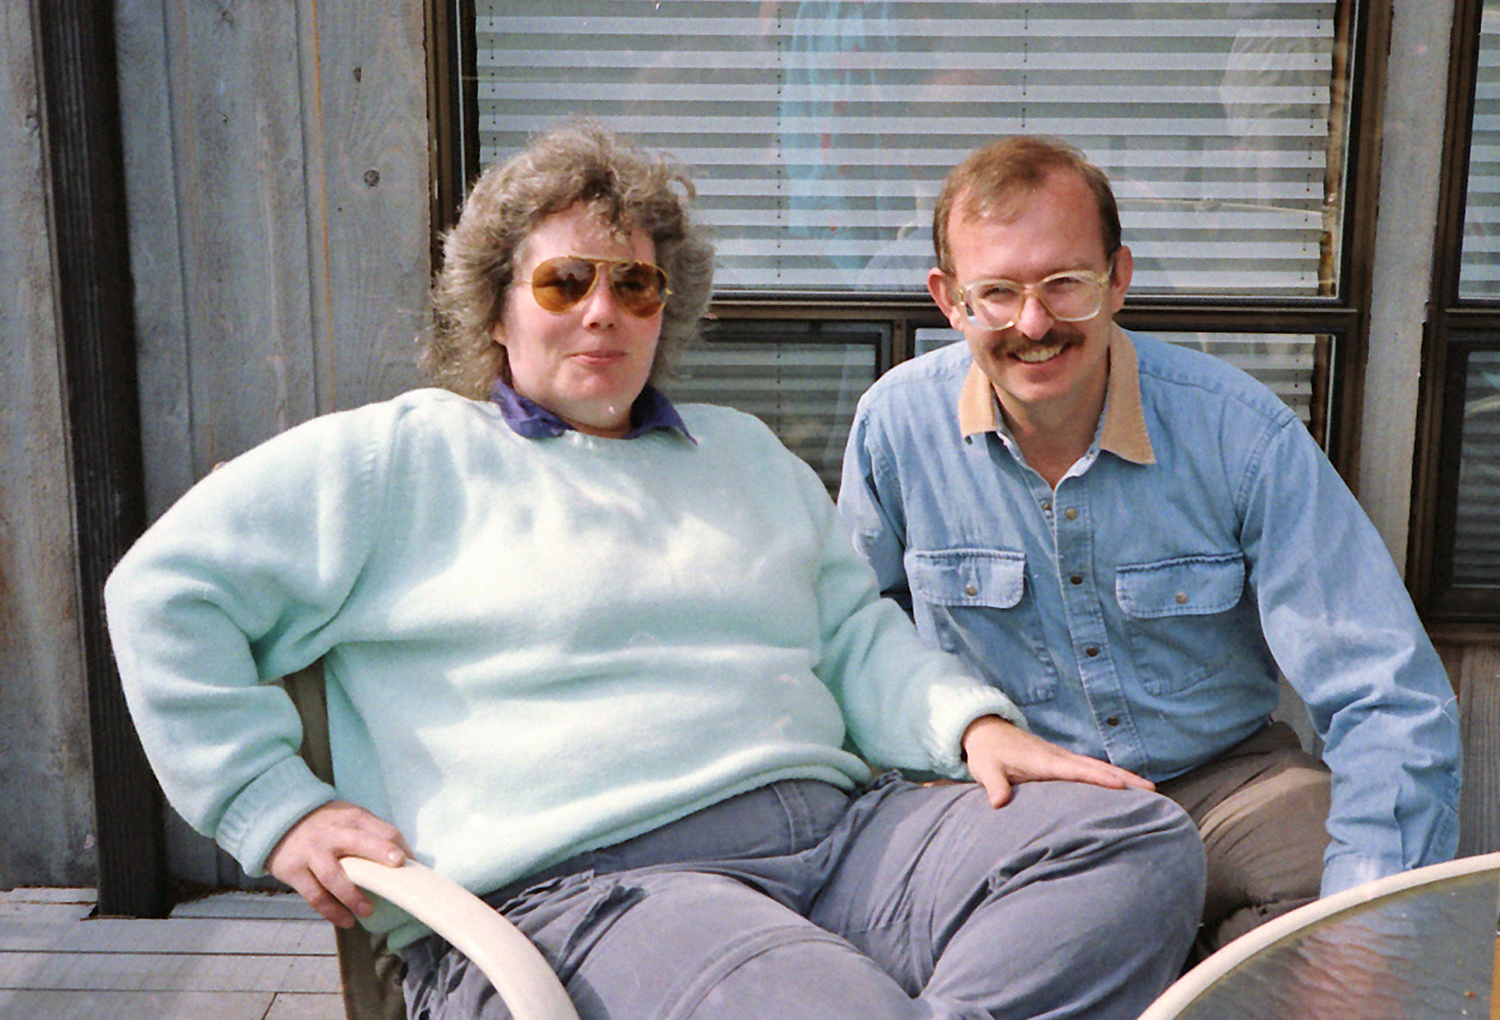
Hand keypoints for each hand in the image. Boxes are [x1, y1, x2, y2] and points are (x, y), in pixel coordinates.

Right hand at [266, 801, 410, 926]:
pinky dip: (331, 911)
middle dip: (380, 853)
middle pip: (359, 843)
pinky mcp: (294, 871)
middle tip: (397, 866)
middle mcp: (332, 833)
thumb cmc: (326, 825)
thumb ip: (372, 834)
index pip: (382, 830)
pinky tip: (346, 920)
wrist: (280, 821)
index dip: (400, 848)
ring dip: (353, 897)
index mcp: (352, 818)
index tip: (411, 866)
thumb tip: (407, 859)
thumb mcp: (349, 818)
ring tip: (368, 911)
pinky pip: (315, 895)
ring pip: (334, 876)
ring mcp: (312, 852)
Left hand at [961, 715, 1154, 807]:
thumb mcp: (987, 770)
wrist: (986, 731)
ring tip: (1150, 790)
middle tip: (1152, 791)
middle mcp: (1059, 757)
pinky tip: (1124, 786)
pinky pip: (1090, 768)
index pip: (1076, 771)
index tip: (1122, 786)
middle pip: (1097, 767)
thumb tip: (999, 803)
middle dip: (1124, 777)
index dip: (1098, 778)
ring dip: (1123, 776)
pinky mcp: (1061, 761)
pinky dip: (1110, 775)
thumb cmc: (988, 753)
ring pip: (1098, 767)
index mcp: (1044, 761)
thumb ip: (995, 786)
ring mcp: (1062, 757)